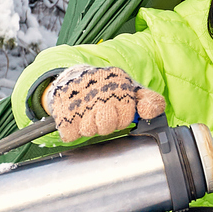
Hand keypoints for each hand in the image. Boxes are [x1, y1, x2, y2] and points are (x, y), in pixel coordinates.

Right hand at [44, 65, 166, 140]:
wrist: (76, 78)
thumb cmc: (111, 90)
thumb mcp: (134, 91)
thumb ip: (151, 102)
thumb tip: (149, 112)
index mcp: (118, 82)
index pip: (126, 115)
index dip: (124, 118)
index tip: (121, 114)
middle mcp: (97, 88)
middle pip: (106, 125)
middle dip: (107, 124)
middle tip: (104, 115)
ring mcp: (78, 99)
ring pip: (89, 130)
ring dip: (90, 127)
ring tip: (90, 114)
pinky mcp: (61, 109)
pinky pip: (71, 134)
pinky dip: (73, 130)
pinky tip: (76, 117)